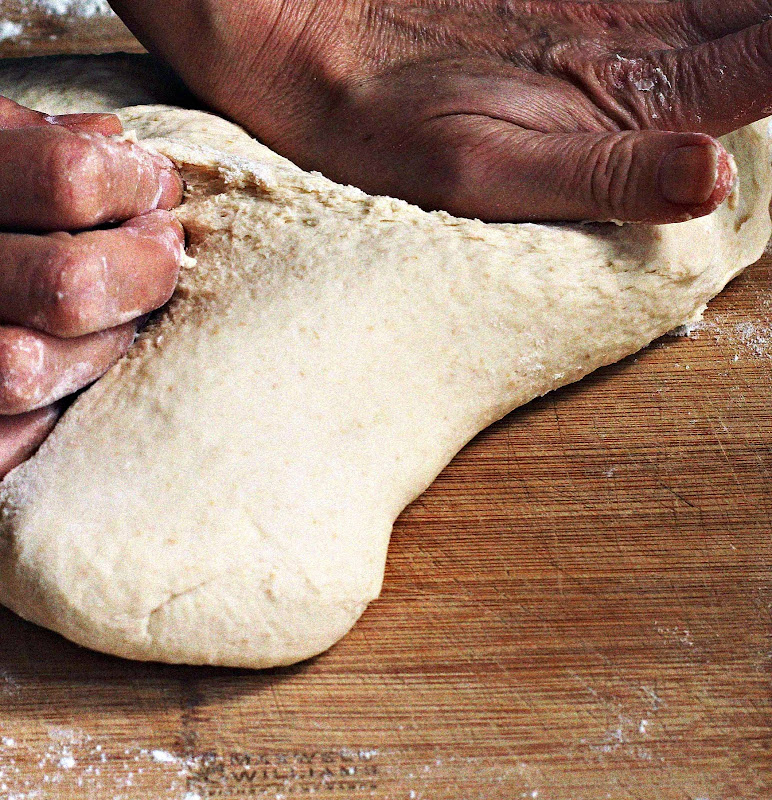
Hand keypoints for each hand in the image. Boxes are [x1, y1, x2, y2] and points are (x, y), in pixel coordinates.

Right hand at [0, 98, 183, 477]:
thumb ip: (21, 141)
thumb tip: (112, 138)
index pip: (65, 179)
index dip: (133, 183)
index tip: (155, 189)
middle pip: (68, 283)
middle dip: (143, 270)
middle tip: (161, 252)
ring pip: (33, 368)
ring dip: (105, 342)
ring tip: (119, 317)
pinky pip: (0, 437)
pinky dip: (47, 410)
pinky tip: (56, 369)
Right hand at [112, 0, 770, 222]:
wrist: (318, 57)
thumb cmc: (391, 133)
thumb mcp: (491, 169)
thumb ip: (605, 178)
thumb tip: (715, 180)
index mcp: (638, 118)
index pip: (768, 77)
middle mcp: (642, 66)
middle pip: (759, 32)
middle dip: (771, 28)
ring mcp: (616, 14)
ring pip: (720, 0)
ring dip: (746, 8)